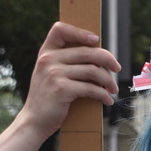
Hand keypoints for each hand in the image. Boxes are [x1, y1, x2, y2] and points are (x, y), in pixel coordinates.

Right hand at [21, 23, 119, 137]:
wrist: (34, 121)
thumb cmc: (47, 98)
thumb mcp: (49, 74)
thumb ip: (64, 62)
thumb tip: (98, 56)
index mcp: (45, 53)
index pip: (60, 29)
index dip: (80, 32)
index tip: (95, 40)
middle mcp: (48, 60)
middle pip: (87, 51)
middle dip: (107, 59)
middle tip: (117, 68)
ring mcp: (54, 74)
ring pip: (92, 70)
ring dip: (108, 80)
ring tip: (113, 89)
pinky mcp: (62, 89)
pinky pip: (91, 88)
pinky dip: (103, 95)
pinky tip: (107, 100)